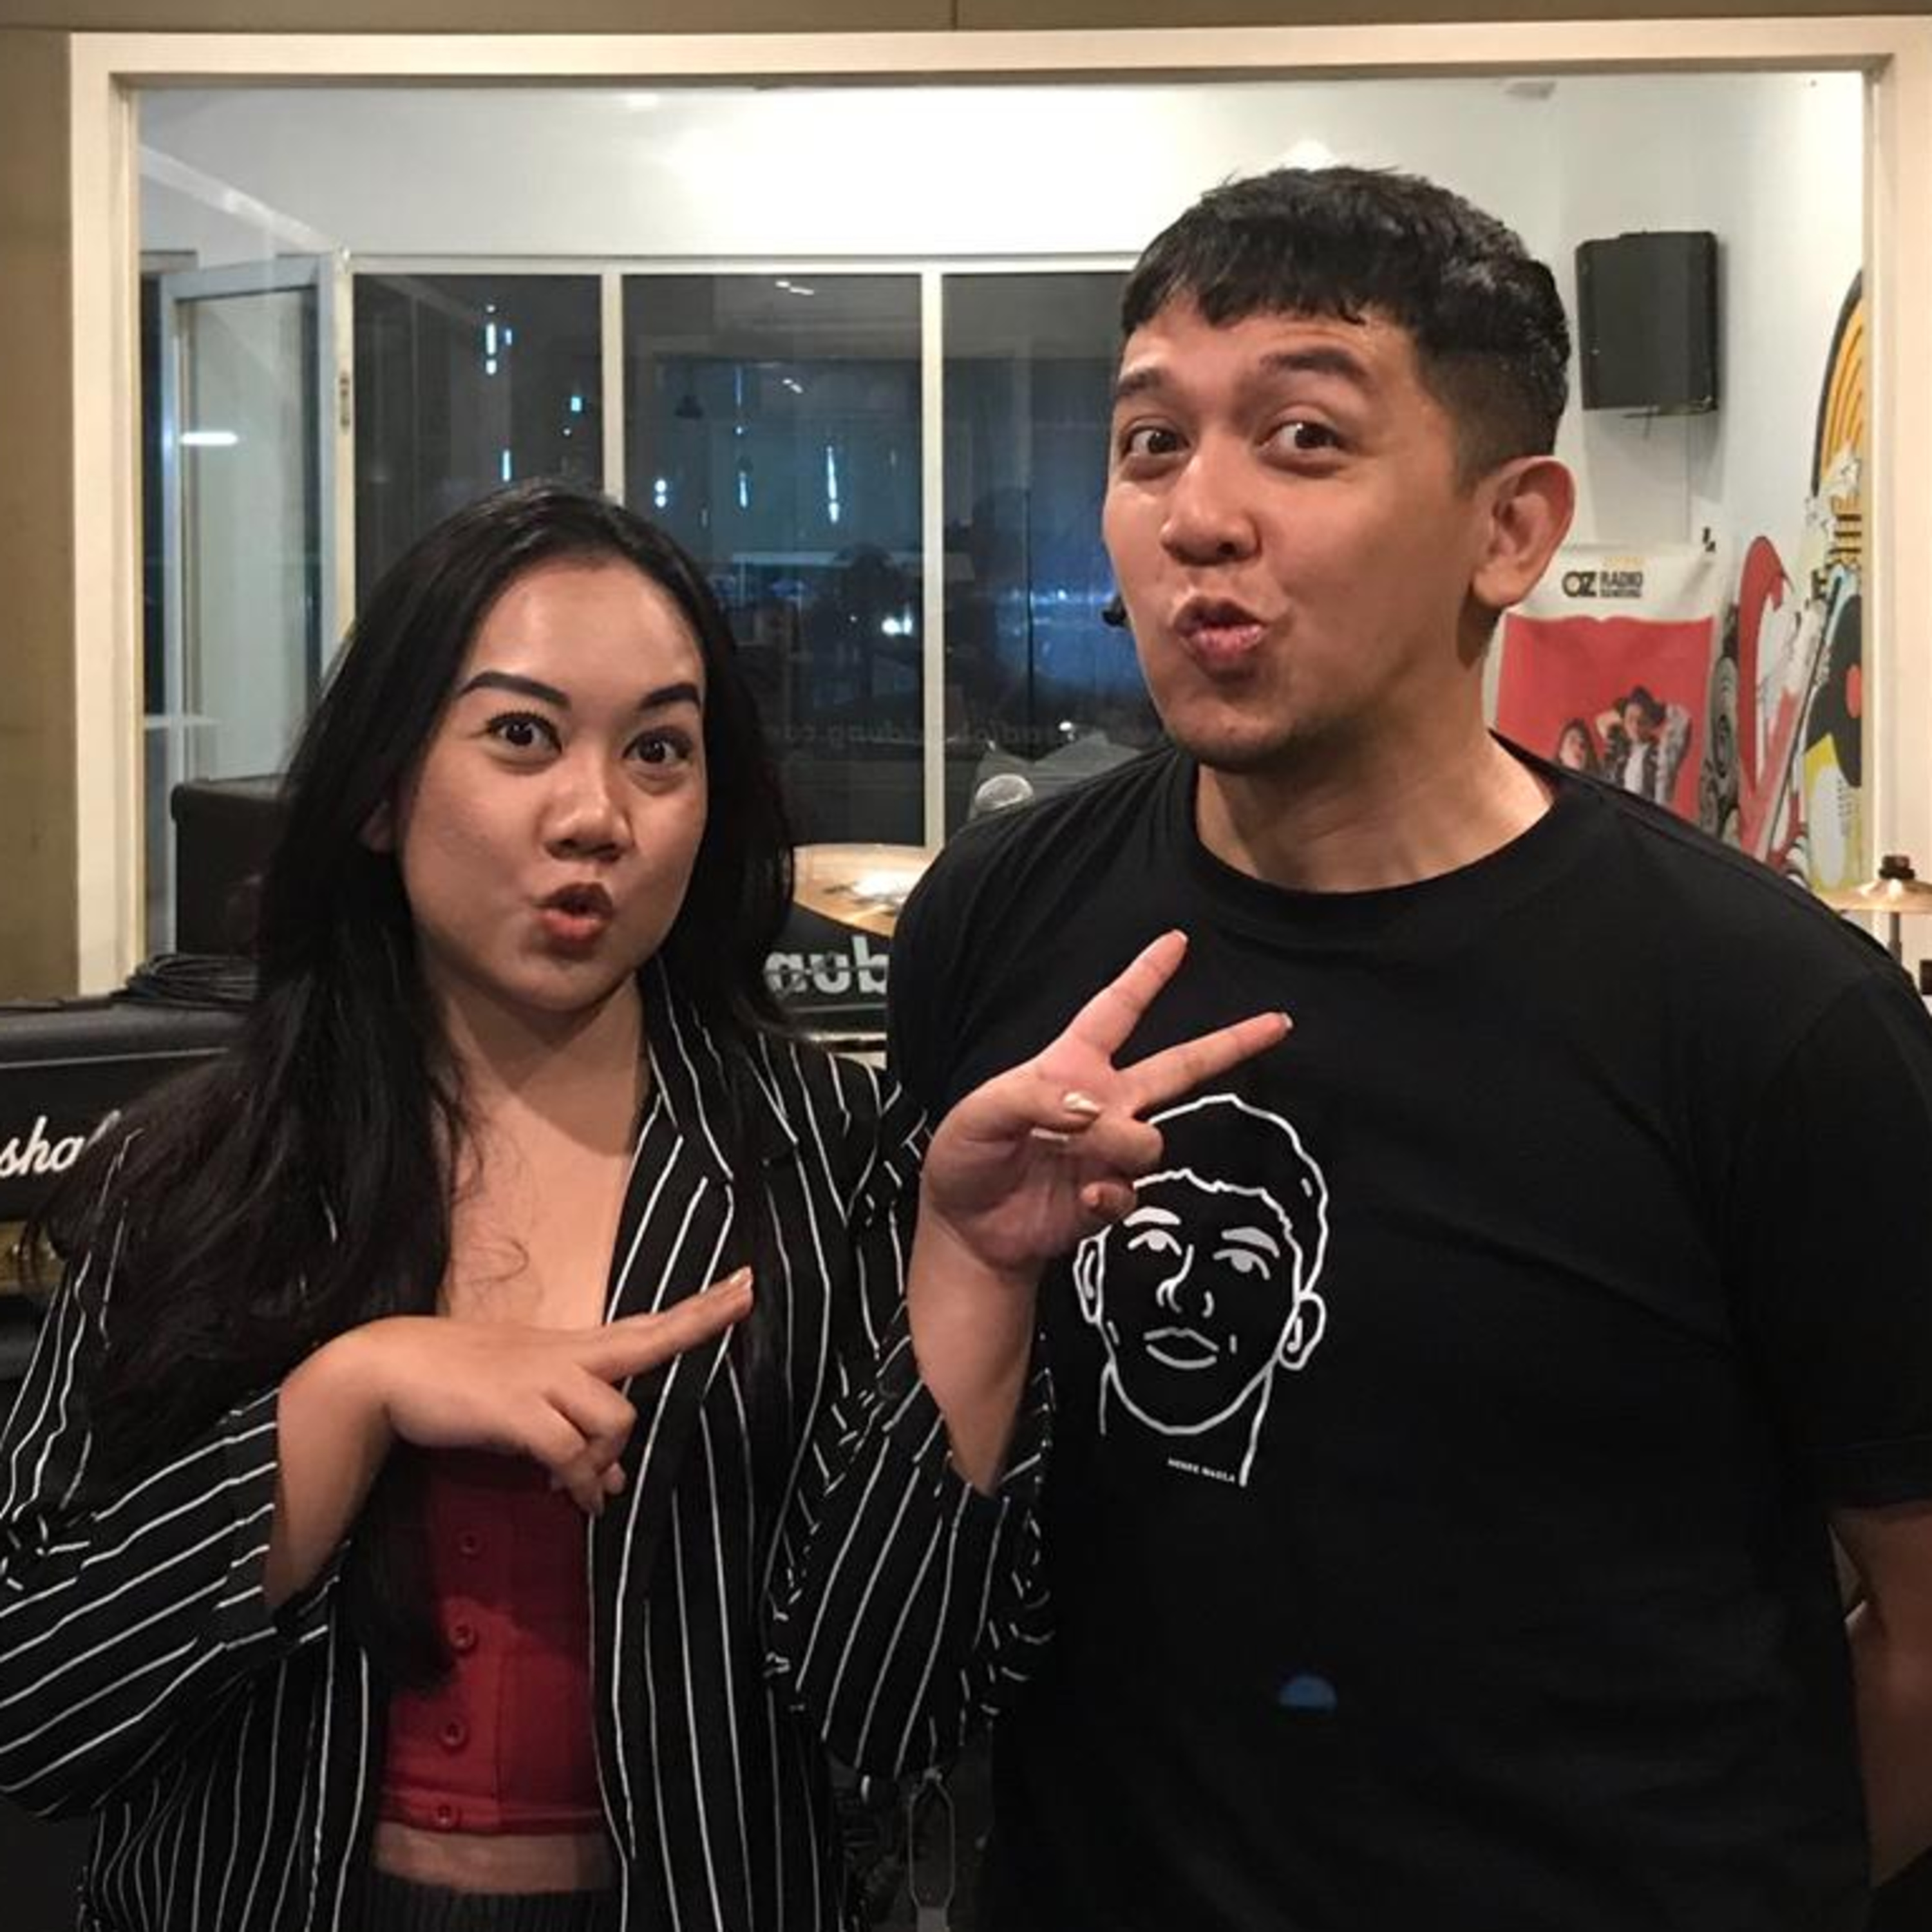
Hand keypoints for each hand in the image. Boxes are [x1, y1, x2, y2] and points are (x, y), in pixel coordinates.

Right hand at [342, 1269, 753, 1514]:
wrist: (388, 1368)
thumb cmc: (461, 1384)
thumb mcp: (528, 1407)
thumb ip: (577, 1435)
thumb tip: (617, 1480)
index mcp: (572, 1349)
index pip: (647, 1324)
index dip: (698, 1310)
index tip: (747, 1282)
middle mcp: (566, 1355)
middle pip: (648, 1337)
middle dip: (700, 1320)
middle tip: (750, 1293)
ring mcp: (541, 1377)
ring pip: (616, 1416)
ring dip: (608, 1459)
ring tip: (585, 1489)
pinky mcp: (514, 1408)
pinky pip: (570, 1450)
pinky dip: (579, 1478)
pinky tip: (573, 1497)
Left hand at [919, 931, 1288, 1278]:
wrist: (969, 1230)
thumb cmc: (967, 1158)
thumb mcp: (979, 1114)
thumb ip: (1031, 1099)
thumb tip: (1093, 1107)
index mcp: (1070, 1065)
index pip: (1115, 1011)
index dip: (1146, 975)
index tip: (1177, 941)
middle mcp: (1102, 1101)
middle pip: (1178, 1066)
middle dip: (1229, 1043)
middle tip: (1278, 1021)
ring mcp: (1110, 1150)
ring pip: (1151, 1140)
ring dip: (1122, 1145)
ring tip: (1077, 1154)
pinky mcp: (1111, 1195)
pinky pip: (1132, 1190)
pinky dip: (1112, 1194)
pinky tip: (1086, 1198)